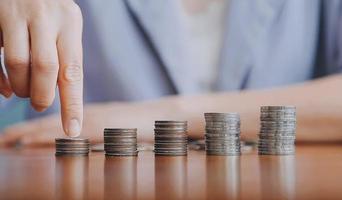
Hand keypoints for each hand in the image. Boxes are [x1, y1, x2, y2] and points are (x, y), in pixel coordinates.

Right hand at [0, 0, 82, 136]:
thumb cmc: (50, 11)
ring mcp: (16, 14)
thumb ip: (65, 56)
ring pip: (17, 64)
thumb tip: (58, 94)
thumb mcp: (66, 26)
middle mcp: (45, 16)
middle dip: (42, 96)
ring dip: (21, 88)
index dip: (72, 104)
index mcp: (69, 21)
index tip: (72, 130)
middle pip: (45, 68)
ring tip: (25, 93)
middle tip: (40, 105)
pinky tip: (5, 89)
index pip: (73, 70)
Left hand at [0, 101, 176, 146]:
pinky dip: (44, 137)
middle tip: (1, 139)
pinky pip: (63, 134)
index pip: (55, 120)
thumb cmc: (139, 121)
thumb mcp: (114, 124)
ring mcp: (89, 120)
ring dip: (26, 134)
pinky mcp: (97, 128)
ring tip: (6, 141)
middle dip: (21, 132)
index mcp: (87, 113)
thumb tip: (80, 139)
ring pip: (51, 126)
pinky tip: (29, 142)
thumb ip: (96, 128)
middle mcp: (84, 114)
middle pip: (47, 122)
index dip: (32, 128)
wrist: (161, 116)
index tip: (12, 135)